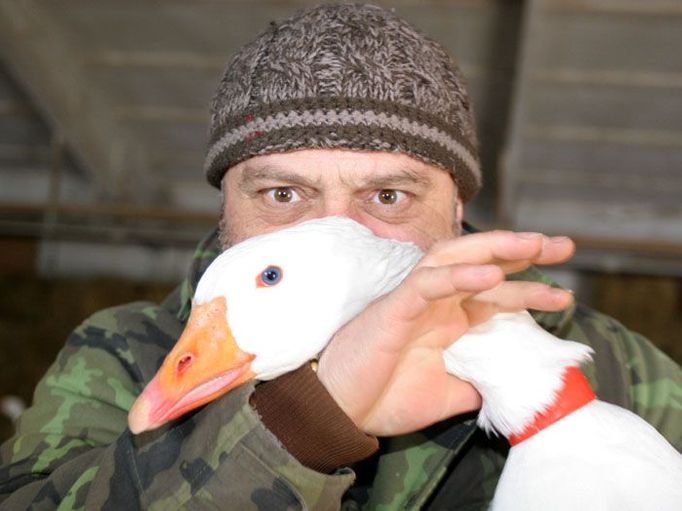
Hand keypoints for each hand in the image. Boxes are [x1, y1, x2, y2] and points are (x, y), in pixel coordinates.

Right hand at [316, 231, 574, 435]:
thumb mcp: (449, 394)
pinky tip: (489, 275)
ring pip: (453, 258)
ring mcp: (413, 300)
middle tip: (563, 244)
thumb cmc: (385, 397)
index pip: (493, 289)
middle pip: (480, 261)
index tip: (565, 290)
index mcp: (447, 319)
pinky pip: (426, 283)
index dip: (528, 282)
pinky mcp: (393, 308)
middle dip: (521, 250)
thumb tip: (516, 383)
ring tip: (533, 245)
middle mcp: (434, 302)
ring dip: (493, 249)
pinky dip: (457, 276)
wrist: (341, 411)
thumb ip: (480, 381)